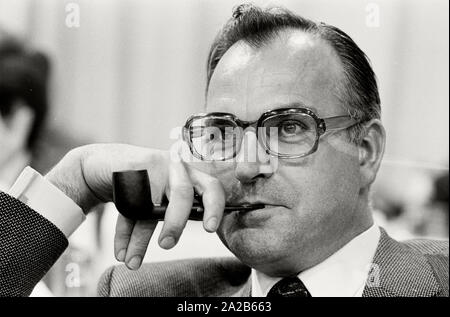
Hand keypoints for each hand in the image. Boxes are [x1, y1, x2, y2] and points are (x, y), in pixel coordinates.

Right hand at [45, 143, 224, 269]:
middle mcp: (175, 169)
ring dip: (141, 238)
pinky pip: (126, 206)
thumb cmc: (146, 185)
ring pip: (149, 205)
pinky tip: (121, 253)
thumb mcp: (166, 196)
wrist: (108, 163)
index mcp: (191, 175)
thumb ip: (179, 211)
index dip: (215, 208)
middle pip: (182, 194)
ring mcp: (151, 166)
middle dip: (175, 223)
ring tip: (133, 263)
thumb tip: (188, 237)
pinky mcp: (128, 168)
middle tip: (166, 245)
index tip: (210, 229)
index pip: (212, 187)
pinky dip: (122, 234)